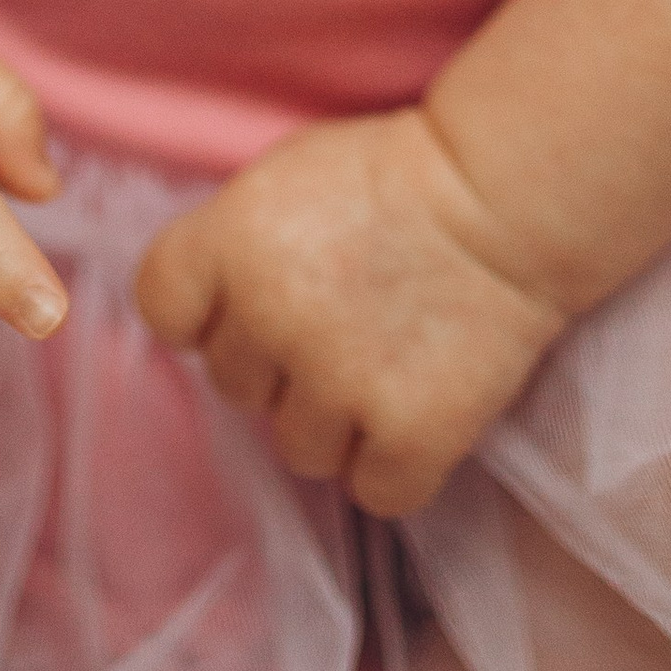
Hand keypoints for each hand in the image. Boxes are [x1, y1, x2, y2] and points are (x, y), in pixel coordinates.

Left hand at [134, 110, 566, 519]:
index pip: (164, 311)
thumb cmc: (393, 179)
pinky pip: (374, 491)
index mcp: (230, 241)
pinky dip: (397, 464)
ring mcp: (339, 381)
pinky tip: (420, 406)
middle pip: (234, 386)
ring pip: (299, 450)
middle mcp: (270, 315)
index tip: (253, 299)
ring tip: (389, 358)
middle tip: (346, 318)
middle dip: (282, 364)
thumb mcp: (284, 182)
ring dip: (338, 421)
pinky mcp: (408, 435)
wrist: (506, 199)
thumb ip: (230, 250)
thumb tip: (202, 326)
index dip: (207, 313)